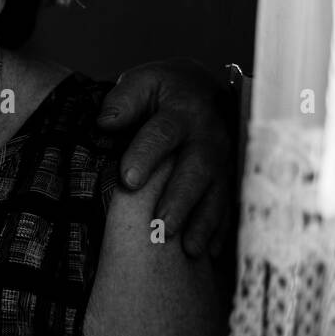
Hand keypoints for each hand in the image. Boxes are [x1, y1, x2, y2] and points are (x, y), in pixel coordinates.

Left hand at [96, 59, 233, 257]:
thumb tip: (106, 122)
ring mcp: (223, 159)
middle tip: (162, 224)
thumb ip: (123, 100)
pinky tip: (210, 252)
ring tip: (187, 248)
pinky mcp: (228, 176)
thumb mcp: (140, 82)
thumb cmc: (161, 90)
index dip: (146, 155)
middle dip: (181, 198)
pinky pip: (229, 204)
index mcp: (181, 112)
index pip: (162, 133)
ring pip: (217, 191)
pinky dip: (221, 229)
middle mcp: (207, 137)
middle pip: (197, 168)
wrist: (200, 88)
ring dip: (203, 221)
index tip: (129, 180)